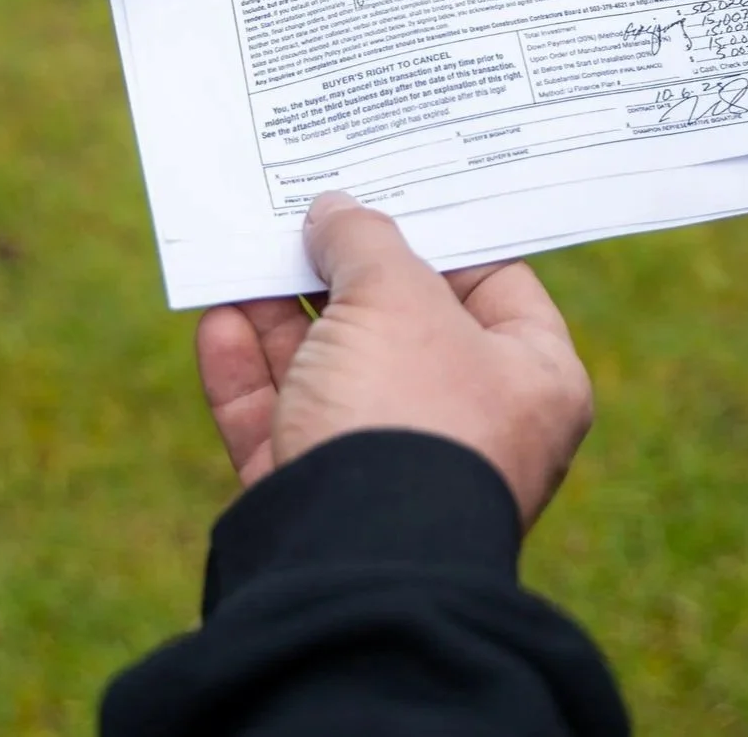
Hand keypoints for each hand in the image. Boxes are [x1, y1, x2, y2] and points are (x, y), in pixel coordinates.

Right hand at [197, 193, 592, 527]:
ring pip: (330, 369)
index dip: (440, 229)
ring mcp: (392, 467)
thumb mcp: (393, 296)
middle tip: (304, 208)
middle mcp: (470, 424)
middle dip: (343, 269)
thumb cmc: (405, 413)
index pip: (495, 279)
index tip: (390, 182)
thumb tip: (336, 213)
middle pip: (399, 323)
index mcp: (530, 378)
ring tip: (243, 250)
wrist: (349, 566)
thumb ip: (364, 241)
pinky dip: (247, 371)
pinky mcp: (318, 501)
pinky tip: (217, 320)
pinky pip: (280, 422)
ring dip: (281, 312)